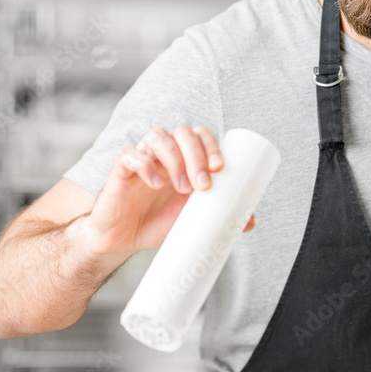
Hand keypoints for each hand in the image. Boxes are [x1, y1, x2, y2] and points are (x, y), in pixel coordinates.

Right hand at [74, 125, 255, 256]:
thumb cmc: (158, 223)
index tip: (220, 169)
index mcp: (183, 158)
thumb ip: (219, 215)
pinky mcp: (120, 168)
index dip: (211, 145)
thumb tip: (250, 220)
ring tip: (182, 188)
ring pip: (157, 136)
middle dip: (196, 154)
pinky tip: (154, 183)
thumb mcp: (193, 220)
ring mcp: (141, 157)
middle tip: (203, 184)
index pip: (200, 135)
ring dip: (174, 159)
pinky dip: (144, 164)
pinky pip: (129, 153)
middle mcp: (163, 152)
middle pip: (182, 132)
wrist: (124, 240)